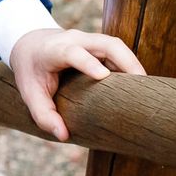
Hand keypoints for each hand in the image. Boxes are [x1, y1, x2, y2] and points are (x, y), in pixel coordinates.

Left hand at [8, 27, 145, 140]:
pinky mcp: (99, 44)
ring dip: (132, 64)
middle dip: (126, 61)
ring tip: (146, 89)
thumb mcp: (29, 94)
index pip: (73, 53)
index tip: (103, 76)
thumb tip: (63, 135)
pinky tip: (138, 86)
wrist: (30, 44)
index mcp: (54, 50)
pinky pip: (118, 51)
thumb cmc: (31, 72)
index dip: (87, 62)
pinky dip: (129, 65)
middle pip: (106, 43)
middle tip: (141, 86)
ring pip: (116, 46)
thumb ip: (44, 115)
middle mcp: (75, 40)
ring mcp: (89, 39)